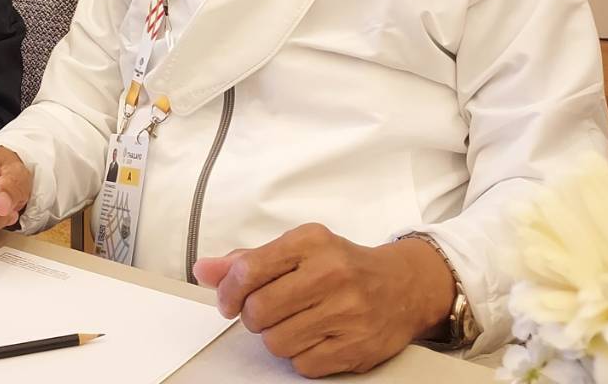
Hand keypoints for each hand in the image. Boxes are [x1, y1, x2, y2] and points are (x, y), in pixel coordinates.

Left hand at [192, 225, 454, 378]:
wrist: (404, 287)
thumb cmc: (342, 266)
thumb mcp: (298, 250)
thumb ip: (248, 261)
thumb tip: (204, 270)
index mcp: (311, 242)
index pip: (248, 270)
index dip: (229, 291)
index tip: (229, 300)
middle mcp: (332, 273)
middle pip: (258, 311)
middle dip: (254, 317)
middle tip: (268, 312)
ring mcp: (348, 312)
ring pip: (277, 342)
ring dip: (278, 337)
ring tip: (296, 323)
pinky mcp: (357, 347)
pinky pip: (302, 365)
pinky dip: (302, 356)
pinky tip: (316, 337)